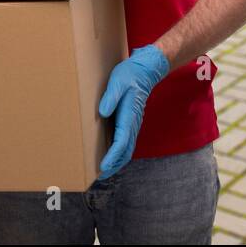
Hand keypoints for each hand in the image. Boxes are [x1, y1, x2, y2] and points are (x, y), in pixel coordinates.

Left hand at [97, 44, 169, 178]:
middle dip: (114, 165)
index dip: (112, 156)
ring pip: (127, 149)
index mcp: (129, 116)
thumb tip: (102, 113)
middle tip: (100, 176)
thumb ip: (111, 96)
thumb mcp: (118, 82)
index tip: (102, 166)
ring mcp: (134, 124)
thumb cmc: (130, 75)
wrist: (145, 70)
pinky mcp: (131, 122)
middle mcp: (133, 123)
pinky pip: (126, 142)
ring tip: (103, 170)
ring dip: (116, 161)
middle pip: (126, 151)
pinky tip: (110, 154)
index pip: (121, 142)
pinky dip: (119, 153)